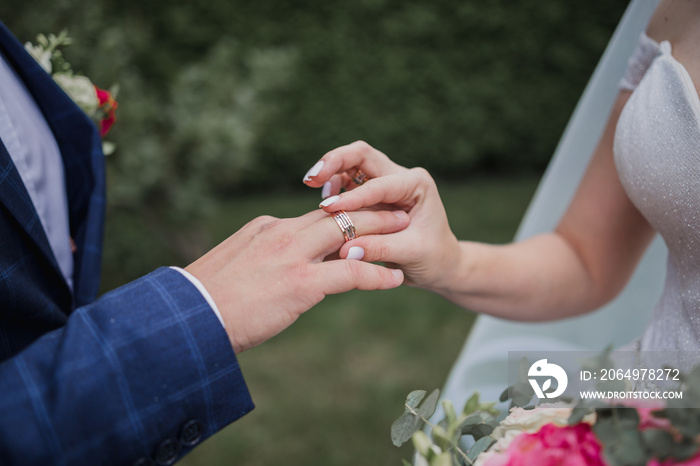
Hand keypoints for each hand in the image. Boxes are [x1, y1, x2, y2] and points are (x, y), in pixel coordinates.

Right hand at [185, 208, 408, 352]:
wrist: (189, 318)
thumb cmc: (203, 300)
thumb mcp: (232, 266)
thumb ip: (257, 257)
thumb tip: (271, 267)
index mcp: (265, 227)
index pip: (312, 216)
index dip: (341, 216)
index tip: (360, 216)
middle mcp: (281, 232)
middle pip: (337, 215)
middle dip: (370, 211)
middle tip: (397, 210)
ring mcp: (292, 255)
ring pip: (349, 233)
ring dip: (382, 232)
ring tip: (406, 232)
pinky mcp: (302, 282)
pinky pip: (352, 272)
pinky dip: (377, 274)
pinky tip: (395, 279)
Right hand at [303, 141, 461, 289]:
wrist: (439, 265)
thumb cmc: (433, 258)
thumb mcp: (412, 254)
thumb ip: (381, 248)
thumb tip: (346, 250)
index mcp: (416, 184)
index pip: (379, 184)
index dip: (353, 196)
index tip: (329, 209)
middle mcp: (400, 176)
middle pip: (362, 155)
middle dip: (335, 161)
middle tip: (312, 177)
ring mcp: (384, 182)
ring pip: (351, 163)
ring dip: (330, 171)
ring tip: (311, 185)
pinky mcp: (371, 195)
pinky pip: (347, 182)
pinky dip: (333, 187)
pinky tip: (324, 203)